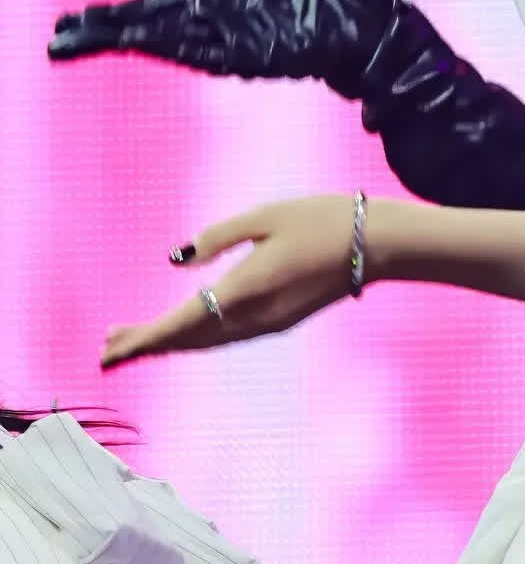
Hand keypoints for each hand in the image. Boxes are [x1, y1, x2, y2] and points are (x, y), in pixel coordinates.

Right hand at [48, 0, 401, 92]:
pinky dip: (169, 45)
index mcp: (216, 0)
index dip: (113, 15)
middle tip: (58, 39)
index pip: (153, 9)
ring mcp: (233, 40)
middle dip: (104, 32)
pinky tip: (138, 40)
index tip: (73, 20)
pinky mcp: (254, 52)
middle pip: (148, 28)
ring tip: (79, 43)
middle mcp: (218, 23)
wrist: (373, 17)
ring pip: (165, 42)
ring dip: (124, 41)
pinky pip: (203, 50)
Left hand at [100, 195, 356, 368]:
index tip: (110, 348)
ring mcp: (271, 322)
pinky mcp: (282, 319)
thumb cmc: (323, 219)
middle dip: (148, 343)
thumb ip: (218, 237)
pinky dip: (198, 338)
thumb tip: (176, 261)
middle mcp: (256, 316)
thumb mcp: (266, 215)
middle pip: (190, 338)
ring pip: (209, 341)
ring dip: (172, 342)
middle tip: (107, 349)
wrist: (378, 244)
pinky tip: (185, 332)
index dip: (143, 337)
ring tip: (136, 341)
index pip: (182, 321)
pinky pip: (228, 336)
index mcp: (247, 288)